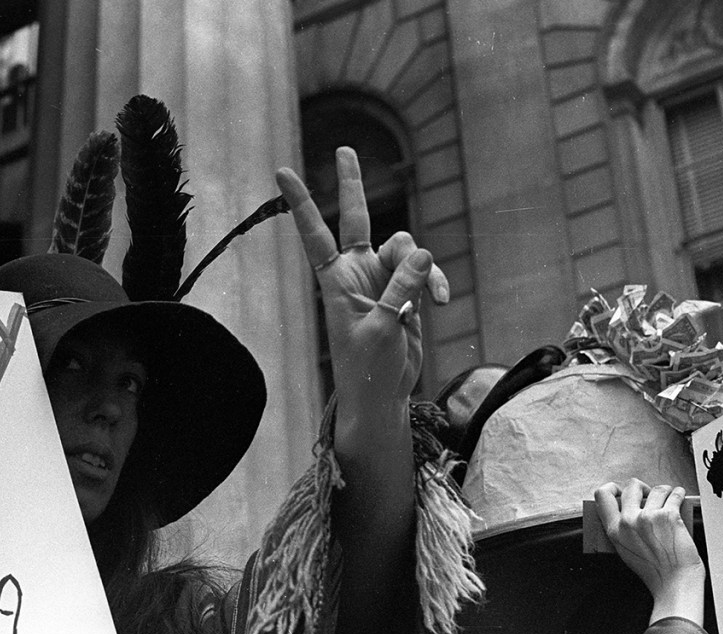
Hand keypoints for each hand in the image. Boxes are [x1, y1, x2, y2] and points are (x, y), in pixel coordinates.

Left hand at [275, 147, 448, 418]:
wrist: (382, 394)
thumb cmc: (367, 368)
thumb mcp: (382, 327)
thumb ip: (401, 287)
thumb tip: (421, 252)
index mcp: (336, 279)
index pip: (314, 233)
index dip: (301, 202)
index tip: (282, 171)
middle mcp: (357, 272)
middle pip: (356, 218)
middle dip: (353, 184)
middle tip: (344, 150)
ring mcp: (383, 279)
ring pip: (405, 247)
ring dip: (424, 268)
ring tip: (432, 300)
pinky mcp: (406, 291)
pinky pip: (425, 271)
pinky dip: (435, 282)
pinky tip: (441, 302)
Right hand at [594, 479, 705, 625]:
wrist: (676, 584)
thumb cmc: (655, 572)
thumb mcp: (624, 551)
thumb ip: (621, 530)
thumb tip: (627, 510)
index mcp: (614, 530)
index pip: (601, 495)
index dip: (612, 488)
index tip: (621, 491)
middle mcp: (628, 521)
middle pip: (631, 486)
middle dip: (642, 487)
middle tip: (649, 494)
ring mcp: (648, 517)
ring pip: (656, 489)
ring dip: (664, 490)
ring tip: (669, 496)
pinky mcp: (669, 516)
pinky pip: (674, 495)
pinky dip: (678, 493)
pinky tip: (679, 495)